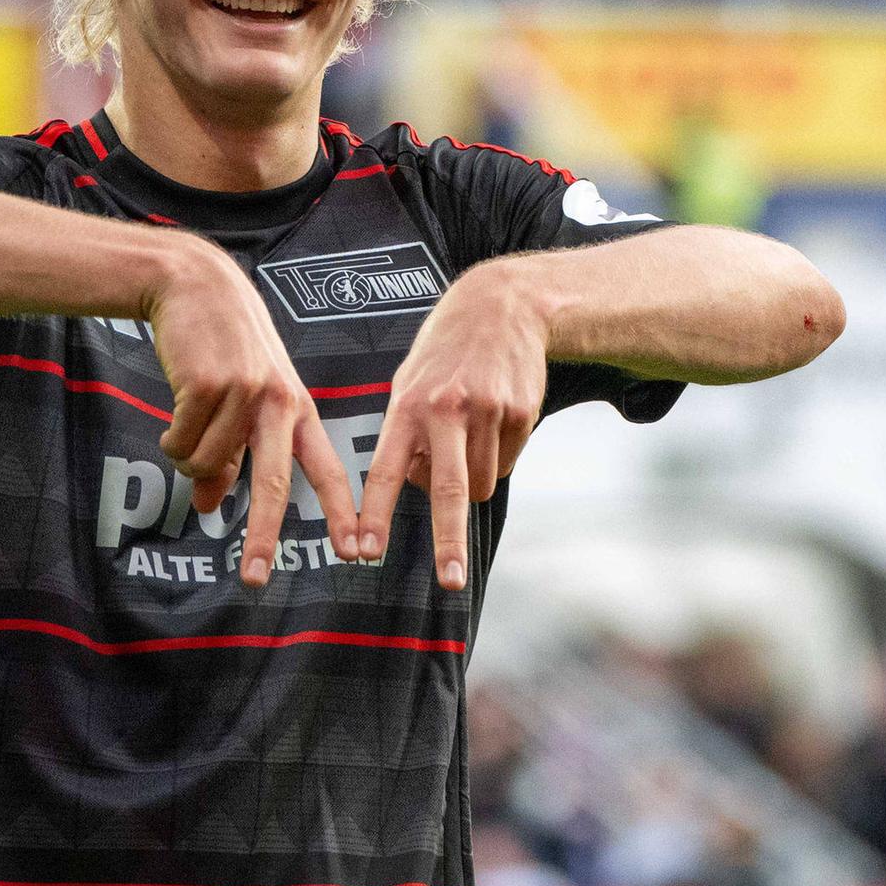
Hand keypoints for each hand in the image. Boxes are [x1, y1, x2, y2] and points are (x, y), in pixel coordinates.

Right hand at [141, 236, 364, 585]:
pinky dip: (170, 436)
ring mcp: (245, 393)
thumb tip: (209, 506)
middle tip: (254, 580)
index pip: (327, 470)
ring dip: (187, 456)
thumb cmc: (223, 346)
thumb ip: (231, 457)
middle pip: (275, 485)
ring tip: (187, 419)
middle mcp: (279, 404)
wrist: (196, 285)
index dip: (343, 514)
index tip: (357, 555)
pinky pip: (180, 443)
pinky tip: (176, 404)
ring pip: (206, 465)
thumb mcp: (241, 398)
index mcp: (298, 409)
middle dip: (263, 537)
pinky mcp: (208, 385)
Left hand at [357, 264, 551, 591]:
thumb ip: (404, 435)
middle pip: (448, 490)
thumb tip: (411, 488)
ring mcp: (487, 411)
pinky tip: (492, 420)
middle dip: (448, 540)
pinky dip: (497, 456)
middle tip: (450, 580)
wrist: (502, 305)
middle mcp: (446, 409)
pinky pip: (506, 464)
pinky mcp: (520, 413)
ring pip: (481, 483)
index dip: (374, 515)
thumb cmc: (446, 351)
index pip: (384, 470)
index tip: (365, 551)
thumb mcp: (409, 383)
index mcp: (407, 406)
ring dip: (473, 479)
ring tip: (467, 437)